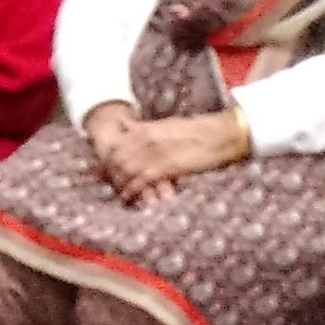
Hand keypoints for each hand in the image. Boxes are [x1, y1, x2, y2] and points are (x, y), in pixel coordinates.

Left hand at [102, 111, 248, 204]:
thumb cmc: (198, 130)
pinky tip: (127, 198)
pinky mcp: (165, 167)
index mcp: (146, 128)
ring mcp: (154, 154)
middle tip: (109, 184)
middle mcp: (145, 140)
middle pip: (116, 158)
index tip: (105, 167)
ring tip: (117, 194)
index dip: (108, 157)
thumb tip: (130, 129)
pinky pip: (140, 181)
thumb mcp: (167, 125)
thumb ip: (147, 129)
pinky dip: (131, 191)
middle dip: (110, 172)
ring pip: (125, 170)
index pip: (117, 143)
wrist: (219, 134)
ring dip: (119, 183)